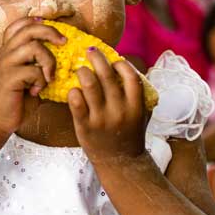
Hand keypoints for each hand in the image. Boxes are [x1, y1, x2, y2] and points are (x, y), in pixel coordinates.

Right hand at [0, 17, 65, 135]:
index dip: (36, 21)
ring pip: (34, 47)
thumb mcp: (29, 76)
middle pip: (30, 29)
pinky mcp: (9, 77)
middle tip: (64, 43)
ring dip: (49, 62)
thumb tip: (66, 57)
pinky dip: (41, 81)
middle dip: (51, 33)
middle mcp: (6, 52)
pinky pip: (34, 71)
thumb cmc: (16, 98)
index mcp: (9, 50)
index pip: (19, 25)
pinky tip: (37, 91)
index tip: (53, 31)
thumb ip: (39, 64)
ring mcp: (6, 64)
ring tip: (49, 78)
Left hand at [68, 48, 148, 163]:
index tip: (115, 61)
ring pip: (89, 85)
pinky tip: (74, 89)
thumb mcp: (141, 114)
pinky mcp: (85, 126)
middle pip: (107, 76)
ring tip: (81, 69)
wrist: (121, 163)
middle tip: (91, 51)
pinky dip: (73, 91)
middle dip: (97, 58)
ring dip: (83, 72)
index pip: (131, 76)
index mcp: (136, 106)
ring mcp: (101, 119)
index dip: (122, 64)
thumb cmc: (130, 133)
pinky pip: (76, 102)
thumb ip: (137, 94)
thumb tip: (125, 67)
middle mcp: (119, 111)